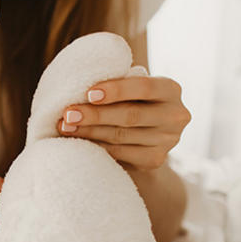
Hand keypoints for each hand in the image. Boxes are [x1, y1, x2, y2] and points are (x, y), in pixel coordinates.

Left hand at [57, 71, 190, 170]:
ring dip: (89, 132)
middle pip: (130, 115)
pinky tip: (78, 141)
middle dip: (95, 114)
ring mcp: (168, 140)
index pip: (144, 87)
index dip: (116, 90)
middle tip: (68, 114)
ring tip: (65, 127)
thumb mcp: (131, 86)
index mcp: (170, 89)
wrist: (147, 132)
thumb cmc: (131, 99)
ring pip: (121, 136)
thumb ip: (117, 82)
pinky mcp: (155, 159)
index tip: (89, 93)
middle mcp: (175, 115)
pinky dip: (97, 147)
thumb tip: (78, 83)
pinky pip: (120, 153)